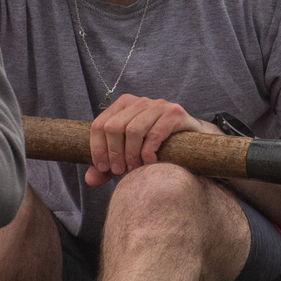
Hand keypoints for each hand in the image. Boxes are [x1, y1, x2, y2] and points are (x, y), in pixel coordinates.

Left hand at [85, 93, 212, 185]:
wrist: (191, 143)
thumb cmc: (155, 149)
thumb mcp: (127, 157)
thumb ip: (108, 168)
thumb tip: (89, 179)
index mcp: (123, 105)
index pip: (99, 124)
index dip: (98, 149)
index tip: (104, 168)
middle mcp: (139, 101)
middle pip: (114, 127)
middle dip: (115, 153)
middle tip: (120, 171)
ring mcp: (158, 105)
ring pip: (133, 130)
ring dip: (131, 155)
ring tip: (136, 168)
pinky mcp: (175, 113)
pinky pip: (155, 133)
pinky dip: (149, 151)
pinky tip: (151, 162)